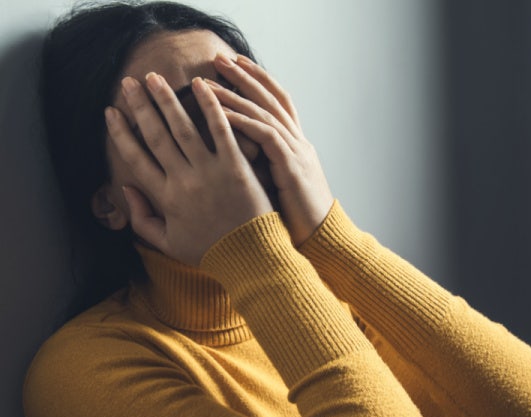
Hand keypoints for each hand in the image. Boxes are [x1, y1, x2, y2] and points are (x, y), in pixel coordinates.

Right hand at [107, 73, 272, 265]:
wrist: (249, 257)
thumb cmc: (210, 251)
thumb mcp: (168, 243)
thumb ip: (142, 219)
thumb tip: (126, 190)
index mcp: (165, 198)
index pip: (135, 158)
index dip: (120, 133)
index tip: (110, 112)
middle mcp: (183, 181)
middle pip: (156, 136)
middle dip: (139, 106)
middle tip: (128, 82)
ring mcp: (210, 172)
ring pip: (183, 128)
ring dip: (166, 100)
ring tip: (154, 78)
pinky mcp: (236, 167)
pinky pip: (220, 130)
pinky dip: (210, 106)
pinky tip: (200, 84)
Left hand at [209, 54, 334, 245]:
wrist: (320, 242)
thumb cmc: (293, 223)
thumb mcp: (276, 188)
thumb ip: (259, 167)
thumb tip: (228, 159)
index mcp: (296, 146)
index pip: (277, 101)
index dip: (258, 80)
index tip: (234, 64)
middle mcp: (298, 142)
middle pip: (271, 98)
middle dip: (245, 76)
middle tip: (219, 58)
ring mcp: (296, 153)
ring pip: (265, 112)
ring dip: (236, 94)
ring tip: (210, 82)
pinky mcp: (291, 167)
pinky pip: (265, 135)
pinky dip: (242, 121)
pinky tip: (220, 113)